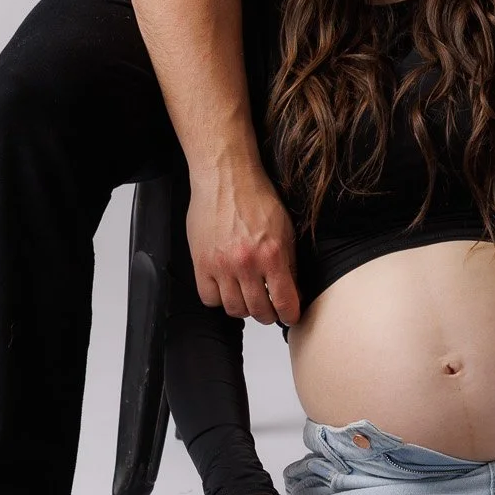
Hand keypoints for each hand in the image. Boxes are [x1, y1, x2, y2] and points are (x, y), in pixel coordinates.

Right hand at [186, 159, 300, 325]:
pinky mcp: (201, 263)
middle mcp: (246, 263)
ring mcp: (221, 265)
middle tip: (270, 309)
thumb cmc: (255, 197)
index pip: (285, 302)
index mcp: (271, 255)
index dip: (290, 315)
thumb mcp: (285, 229)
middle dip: (268, 315)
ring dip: (244, 308)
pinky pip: (209, 298)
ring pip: (234, 309)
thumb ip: (289, 263)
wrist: (226, 177)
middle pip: (258, 311)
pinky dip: (219, 299)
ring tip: (248, 298)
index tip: (289, 316)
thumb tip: (294, 291)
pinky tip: (226, 288)